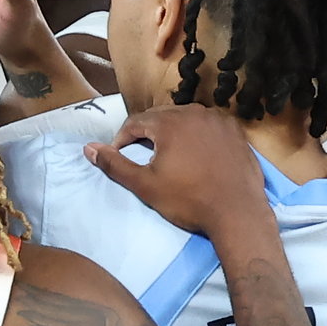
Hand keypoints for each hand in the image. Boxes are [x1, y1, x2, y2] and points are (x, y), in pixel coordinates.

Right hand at [87, 105, 272, 242]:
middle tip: (142, 156)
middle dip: (147, 133)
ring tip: (168, 155)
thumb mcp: (146, 186)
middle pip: (161, 116)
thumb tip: (89, 148)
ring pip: (186, 118)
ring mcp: (218, 121)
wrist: (237, 212)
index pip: (135, 121)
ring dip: (172, 132)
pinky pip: (208, 126)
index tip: (119, 156)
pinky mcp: (235, 132)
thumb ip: (115, 165)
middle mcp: (194, 113)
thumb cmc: (189, 200)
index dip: (122, 138)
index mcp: (169, 122)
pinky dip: (197, 135)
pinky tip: (197, 154)